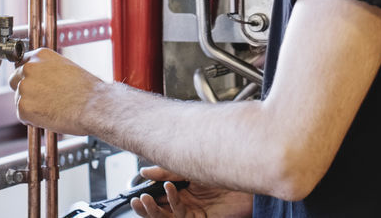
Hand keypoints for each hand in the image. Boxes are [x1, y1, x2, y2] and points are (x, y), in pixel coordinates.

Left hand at [8, 48, 100, 135]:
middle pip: (14, 80)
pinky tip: (49, 116)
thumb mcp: (65, 68)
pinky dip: (33, 119)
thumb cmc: (86, 90)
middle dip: (25, 90)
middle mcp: (29, 68)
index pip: (21, 63)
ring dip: (30, 106)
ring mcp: (25, 87)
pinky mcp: (23, 107)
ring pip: (19, 99)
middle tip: (42, 99)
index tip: (33, 83)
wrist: (93, 105)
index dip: (27, 76)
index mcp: (40, 55)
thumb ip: (47, 70)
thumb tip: (40, 79)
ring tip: (52, 108)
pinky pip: (22, 115)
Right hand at [129, 166, 253, 217]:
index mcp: (180, 192)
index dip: (145, 198)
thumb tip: (144, 173)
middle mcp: (185, 204)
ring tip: (146, 199)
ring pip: (167, 217)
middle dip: (146, 208)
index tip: (135, 193)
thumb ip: (166, 172)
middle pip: (160, 212)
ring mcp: (193, 212)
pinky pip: (182, 216)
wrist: (245, 171)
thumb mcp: (188, 168)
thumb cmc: (220, 170)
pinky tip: (171, 190)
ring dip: (154, 210)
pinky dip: (174, 204)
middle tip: (137, 200)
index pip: (158, 199)